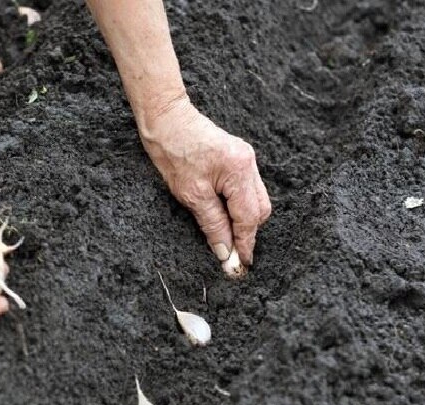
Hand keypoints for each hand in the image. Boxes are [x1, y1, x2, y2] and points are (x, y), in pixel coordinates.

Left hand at [140, 97, 271, 272]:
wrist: (165, 119)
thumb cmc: (173, 152)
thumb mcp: (191, 195)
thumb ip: (212, 224)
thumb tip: (225, 251)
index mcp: (239, 171)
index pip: (249, 217)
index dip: (245, 243)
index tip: (240, 264)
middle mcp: (248, 164)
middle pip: (259, 209)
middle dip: (247, 233)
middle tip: (231, 254)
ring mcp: (245, 159)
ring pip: (255, 200)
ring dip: (242, 220)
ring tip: (226, 237)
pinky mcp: (237, 158)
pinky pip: (245, 189)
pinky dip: (238, 206)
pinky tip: (224, 215)